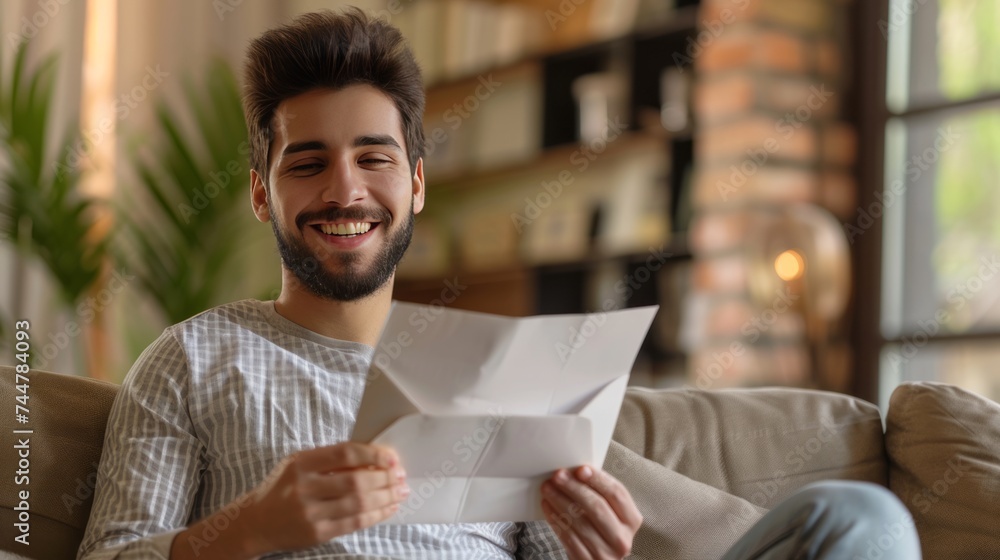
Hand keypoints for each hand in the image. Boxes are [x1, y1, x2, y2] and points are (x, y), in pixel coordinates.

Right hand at [239, 442, 408, 555]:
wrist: (256, 522)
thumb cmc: (283, 488)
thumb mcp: (299, 465)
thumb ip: (330, 460)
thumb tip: (374, 459)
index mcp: (300, 463)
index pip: (345, 453)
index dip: (373, 454)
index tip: (391, 457)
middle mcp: (304, 487)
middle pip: (356, 480)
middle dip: (385, 478)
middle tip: (401, 475)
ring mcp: (310, 513)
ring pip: (359, 503)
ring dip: (386, 496)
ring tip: (400, 491)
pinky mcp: (317, 533)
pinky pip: (355, 523)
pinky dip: (377, 515)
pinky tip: (389, 507)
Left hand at [540, 465, 641, 559]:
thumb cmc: (601, 531)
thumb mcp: (610, 514)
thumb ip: (600, 495)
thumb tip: (576, 472)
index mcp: (631, 520)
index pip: (617, 494)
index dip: (599, 479)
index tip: (580, 469)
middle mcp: (622, 538)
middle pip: (597, 506)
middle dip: (575, 488)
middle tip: (558, 475)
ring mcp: (605, 553)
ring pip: (580, 522)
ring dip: (560, 501)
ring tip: (548, 488)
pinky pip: (568, 537)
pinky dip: (556, 519)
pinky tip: (548, 506)